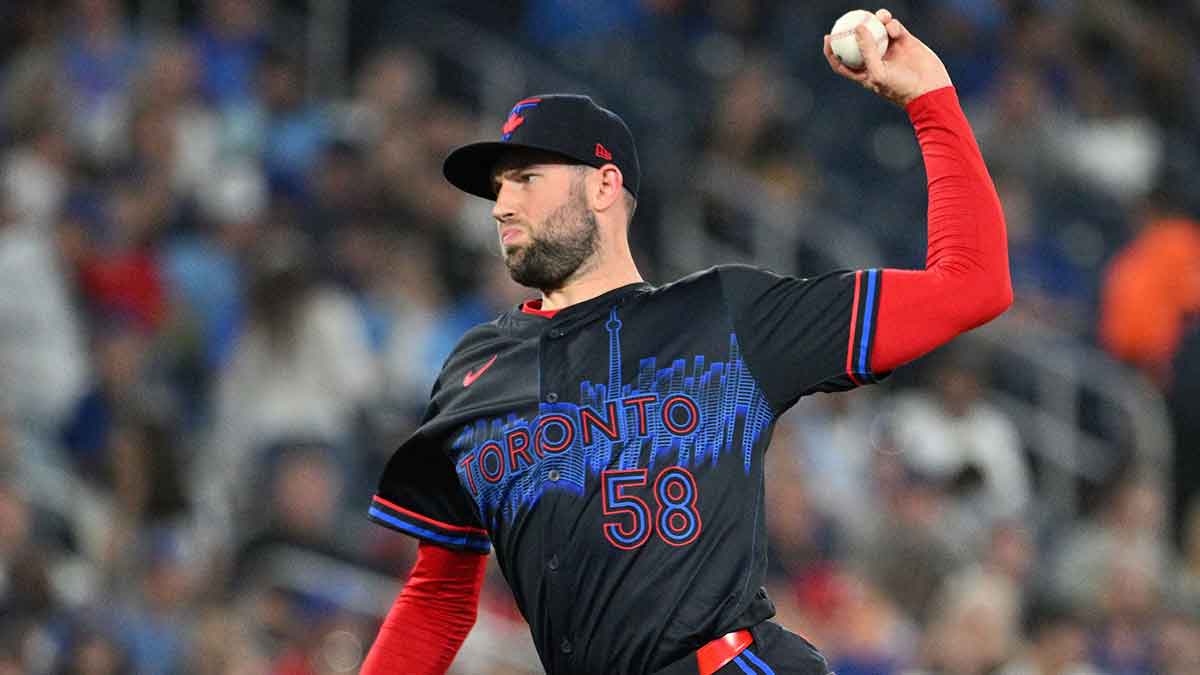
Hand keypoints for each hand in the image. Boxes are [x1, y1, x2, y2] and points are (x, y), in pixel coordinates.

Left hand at [823, 8, 951, 106]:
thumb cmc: (900, 88)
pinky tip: (892, 26)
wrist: (929, 89)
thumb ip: (866, 50)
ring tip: (878, 16)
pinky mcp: (905, 42)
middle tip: (849, 17)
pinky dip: (892, 24)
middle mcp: (875, 60)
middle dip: (853, 28)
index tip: (829, 37)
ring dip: (875, 21)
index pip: (842, 61)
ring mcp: (890, 50)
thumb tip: (858, 28)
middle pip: (858, 41)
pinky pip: (894, 28)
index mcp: (863, 72)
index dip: (832, 50)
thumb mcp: (878, 72)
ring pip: (877, 31)